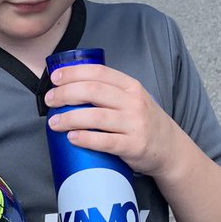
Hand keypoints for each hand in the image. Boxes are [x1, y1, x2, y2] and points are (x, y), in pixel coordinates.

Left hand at [45, 62, 177, 178]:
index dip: (73, 73)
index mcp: (131, 87)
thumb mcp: (133, 99)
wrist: (170, 149)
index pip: (98, 73)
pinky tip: (72, 138)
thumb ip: (110, 91)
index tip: (55, 78)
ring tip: (54, 122)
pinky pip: (105, 142)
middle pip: (93, 92)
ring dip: (69, 118)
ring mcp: (134, 125)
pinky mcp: (133, 146)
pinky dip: (85, 139)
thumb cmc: (144, 122)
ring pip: (95, 117)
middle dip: (65, 94)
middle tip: (50, 100)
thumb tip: (71, 87)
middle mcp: (134, 103)